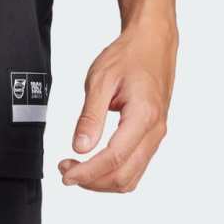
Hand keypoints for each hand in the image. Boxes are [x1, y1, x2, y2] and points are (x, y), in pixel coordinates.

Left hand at [57, 19, 176, 191]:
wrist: (153, 42)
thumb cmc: (129, 55)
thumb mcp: (101, 79)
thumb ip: (90, 116)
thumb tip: (79, 147)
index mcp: (144, 116)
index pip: (114, 159)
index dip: (88, 172)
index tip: (66, 174)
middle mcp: (155, 131)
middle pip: (125, 177)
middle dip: (93, 181)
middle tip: (66, 170)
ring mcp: (157, 135)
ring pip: (132, 176)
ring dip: (103, 180)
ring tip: (77, 167)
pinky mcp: (153, 135)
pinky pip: (136, 165)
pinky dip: (114, 172)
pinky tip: (95, 162)